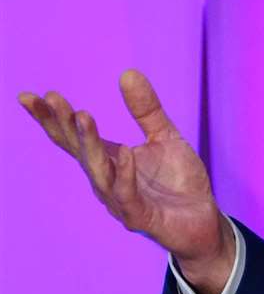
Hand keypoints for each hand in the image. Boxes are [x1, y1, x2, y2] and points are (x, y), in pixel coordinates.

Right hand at [17, 70, 233, 293]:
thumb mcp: (165, 137)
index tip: (29, 96)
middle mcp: (107, 179)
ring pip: (98, 171)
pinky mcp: (140, 217)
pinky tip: (126, 152)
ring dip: (89, 144)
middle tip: (51, 99)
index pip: (73, 136)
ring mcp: (120, 200)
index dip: (51, 117)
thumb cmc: (179, 183)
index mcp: (109, 159)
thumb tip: (127, 72)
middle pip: (78, 150)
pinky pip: (127, 194)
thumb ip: (147, 109)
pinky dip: (125, 173)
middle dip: (62, 125)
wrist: (203, 221)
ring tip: (83, 115)